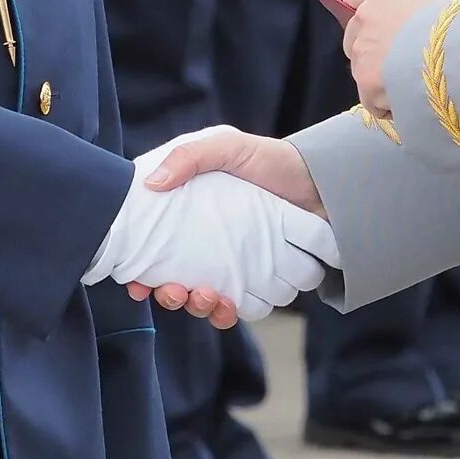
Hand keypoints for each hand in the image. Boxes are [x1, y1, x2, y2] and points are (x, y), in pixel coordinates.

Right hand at [84, 160, 337, 323]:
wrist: (322, 181)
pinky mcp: (263, 281)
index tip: (136, 283)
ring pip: (207, 300)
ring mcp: (237, 267)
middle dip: (171, 296)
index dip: (141, 273)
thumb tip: (152, 184)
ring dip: (199, 307)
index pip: (154, 253)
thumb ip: (189, 157)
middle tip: (174, 290)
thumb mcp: (225, 146)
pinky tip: (228, 304)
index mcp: (190, 219)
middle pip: (178, 284)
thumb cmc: (269, 160)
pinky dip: (231, 312)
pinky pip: (243, 308)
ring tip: (205, 296)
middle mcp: (210, 247)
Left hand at [341, 0, 455, 116]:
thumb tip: (415, 23)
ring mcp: (363, 50)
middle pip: (353, 35)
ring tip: (413, 86)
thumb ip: (416, 8)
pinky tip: (412, 103)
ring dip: (379, 78)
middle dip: (371, 48)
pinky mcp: (366, 83)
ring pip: (362, 69)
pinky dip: (387, 105)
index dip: (366, 10)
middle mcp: (366, 16)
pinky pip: (372, 99)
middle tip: (400, 61)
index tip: (378, 23)